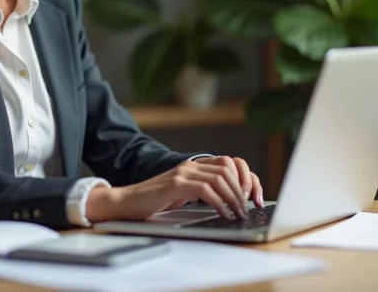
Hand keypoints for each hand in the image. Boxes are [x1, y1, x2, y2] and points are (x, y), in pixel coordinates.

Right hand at [85, 157, 262, 222]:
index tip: (250, 196)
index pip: (228, 163)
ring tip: (238, 213)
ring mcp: (183, 173)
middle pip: (227, 169)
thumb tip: (226, 201)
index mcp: (193, 165)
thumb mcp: (181, 194)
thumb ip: (200, 191)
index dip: (243, 178)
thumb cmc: (153, 201)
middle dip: (242, 189)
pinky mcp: (176, 184)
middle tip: (247, 207)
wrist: (126, 202)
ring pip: (220, 178)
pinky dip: (219, 203)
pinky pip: (206, 190)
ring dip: (233, 197)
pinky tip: (223, 214)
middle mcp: (189, 165)